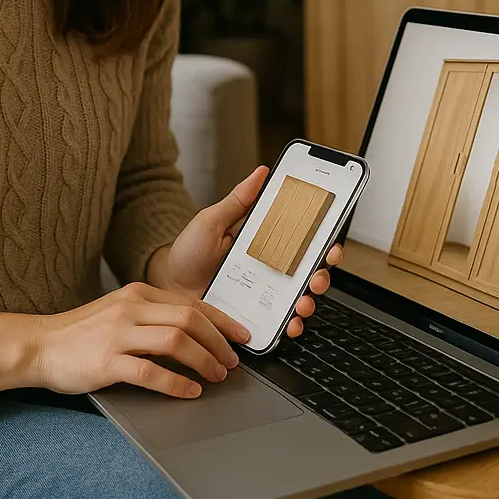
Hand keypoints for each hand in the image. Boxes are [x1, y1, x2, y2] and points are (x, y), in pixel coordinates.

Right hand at [31, 282, 251, 398]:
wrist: (39, 345)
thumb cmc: (81, 334)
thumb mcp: (119, 312)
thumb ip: (151, 317)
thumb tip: (193, 333)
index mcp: (137, 294)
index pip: (191, 303)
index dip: (221, 321)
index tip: (240, 336)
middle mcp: (131, 308)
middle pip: (189, 318)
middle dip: (218, 342)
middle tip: (232, 362)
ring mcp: (118, 333)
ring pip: (176, 340)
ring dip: (203, 360)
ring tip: (215, 377)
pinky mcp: (106, 361)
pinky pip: (150, 371)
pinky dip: (176, 383)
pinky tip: (189, 392)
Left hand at [149, 165, 345, 337]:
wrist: (168, 285)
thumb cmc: (189, 251)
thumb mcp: (213, 220)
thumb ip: (238, 200)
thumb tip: (260, 173)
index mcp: (266, 243)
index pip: (302, 241)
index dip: (323, 241)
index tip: (330, 241)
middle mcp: (270, 270)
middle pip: (308, 272)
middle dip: (322, 274)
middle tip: (317, 275)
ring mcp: (263, 296)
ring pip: (299, 299)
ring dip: (309, 301)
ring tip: (303, 302)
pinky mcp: (253, 318)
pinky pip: (278, 323)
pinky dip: (289, 326)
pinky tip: (289, 324)